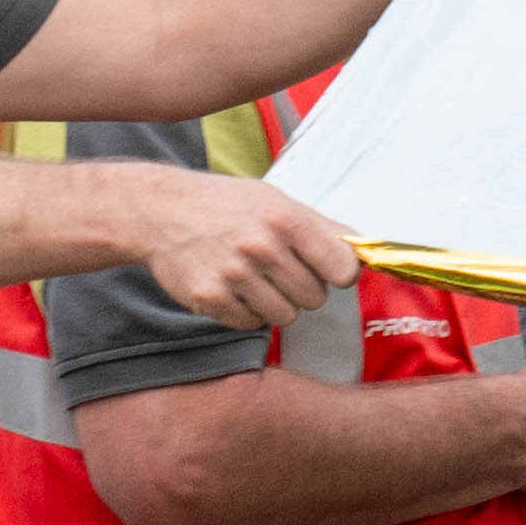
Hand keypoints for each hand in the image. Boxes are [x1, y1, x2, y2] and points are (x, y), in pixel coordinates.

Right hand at [113, 168, 369, 336]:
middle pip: (315, 298)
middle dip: (304, 288)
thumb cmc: (226, 204)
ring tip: (256, 278)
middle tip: (280, 270)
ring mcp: (233, 275)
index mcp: (285, 220)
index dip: (340, 273)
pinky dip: (247, 312)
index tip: (330, 270)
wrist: (160, 210)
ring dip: (277, 303)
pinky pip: (251, 323)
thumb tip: (365, 250)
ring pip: (286, 316)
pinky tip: (233, 287)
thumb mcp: (276, 201)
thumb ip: (322, 227)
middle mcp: (261, 248)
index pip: (343, 268)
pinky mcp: (209, 298)